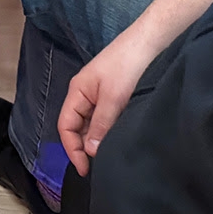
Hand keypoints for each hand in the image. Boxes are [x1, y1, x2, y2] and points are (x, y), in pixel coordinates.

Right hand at [57, 30, 158, 175]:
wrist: (146, 44)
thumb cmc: (126, 66)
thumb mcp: (113, 99)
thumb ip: (100, 125)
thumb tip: (90, 151)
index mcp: (77, 92)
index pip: (66, 126)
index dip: (72, 148)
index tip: (85, 169)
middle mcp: (84, 94)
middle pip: (76, 126)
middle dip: (83, 147)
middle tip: (97, 168)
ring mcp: (98, 94)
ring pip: (90, 123)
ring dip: (95, 140)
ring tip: (107, 157)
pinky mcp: (112, 95)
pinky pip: (103, 118)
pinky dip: (106, 131)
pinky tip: (115, 139)